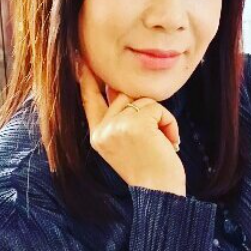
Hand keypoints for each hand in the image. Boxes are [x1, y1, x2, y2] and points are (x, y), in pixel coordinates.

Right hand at [77, 62, 185, 194]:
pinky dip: (170, 123)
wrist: (160, 194)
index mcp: (97, 136)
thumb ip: (121, 119)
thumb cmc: (151, 172)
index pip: (89, 98)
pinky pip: (157, 108)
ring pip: (143, 100)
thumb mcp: (128, 144)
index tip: (80, 57)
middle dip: (147, 110)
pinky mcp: (135, 124)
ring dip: (161, 119)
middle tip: (159, 139)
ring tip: (164, 144)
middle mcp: (102, 130)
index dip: (87, 77)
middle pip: (123, 94)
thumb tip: (122, 89)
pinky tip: (170, 143)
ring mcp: (116, 126)